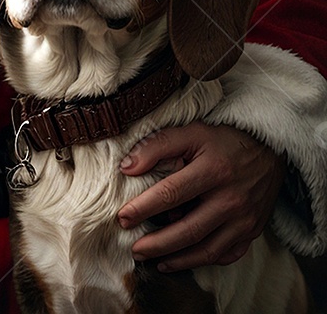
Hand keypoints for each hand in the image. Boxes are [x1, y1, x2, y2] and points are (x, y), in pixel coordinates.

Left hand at [117, 121, 285, 271]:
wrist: (270, 150)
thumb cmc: (225, 141)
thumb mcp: (193, 132)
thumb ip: (158, 145)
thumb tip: (127, 167)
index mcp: (214, 170)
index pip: (171, 193)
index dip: (143, 207)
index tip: (123, 217)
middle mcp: (231, 199)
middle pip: (188, 230)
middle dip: (157, 243)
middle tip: (134, 248)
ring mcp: (244, 220)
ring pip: (206, 250)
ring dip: (176, 259)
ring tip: (152, 259)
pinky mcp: (251, 232)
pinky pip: (225, 255)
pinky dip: (201, 262)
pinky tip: (180, 260)